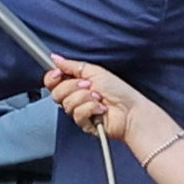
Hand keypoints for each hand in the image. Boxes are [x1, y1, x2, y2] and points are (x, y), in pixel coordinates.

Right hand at [44, 56, 167, 152]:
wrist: (131, 110)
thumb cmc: (119, 91)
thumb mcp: (95, 71)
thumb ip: (72, 65)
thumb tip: (55, 59)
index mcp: (76, 83)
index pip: (53, 82)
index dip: (52, 77)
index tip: (59, 73)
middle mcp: (75, 97)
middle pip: (56, 93)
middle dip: (73, 87)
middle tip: (89, 85)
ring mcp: (79, 111)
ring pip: (67, 104)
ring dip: (85, 98)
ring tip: (99, 98)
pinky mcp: (84, 124)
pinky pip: (77, 115)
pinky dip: (91, 109)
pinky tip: (101, 109)